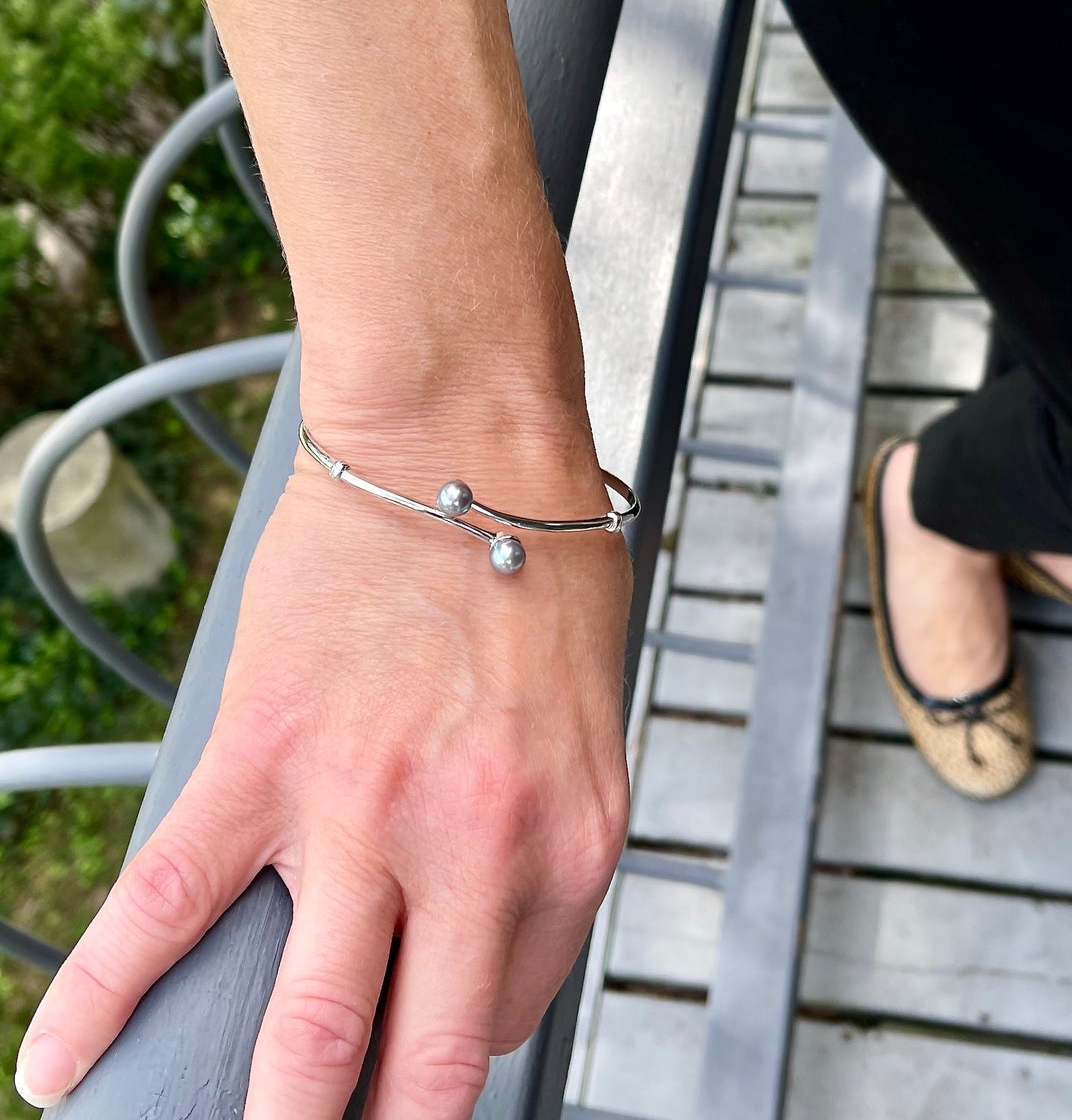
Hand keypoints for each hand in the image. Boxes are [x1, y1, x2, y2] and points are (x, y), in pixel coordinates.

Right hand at [16, 444, 632, 1116]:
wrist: (467, 448)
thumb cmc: (538, 568)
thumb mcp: (582, 723)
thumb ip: (534, 834)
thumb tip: (462, 928)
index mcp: (570, 842)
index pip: (505, 1017)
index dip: (451, 1051)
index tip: (414, 1056)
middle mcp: (479, 849)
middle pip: (417, 1070)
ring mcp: (366, 813)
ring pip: (300, 1030)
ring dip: (260, 1115)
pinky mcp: (265, 760)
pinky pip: (164, 911)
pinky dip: (98, 1005)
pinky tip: (58, 1063)